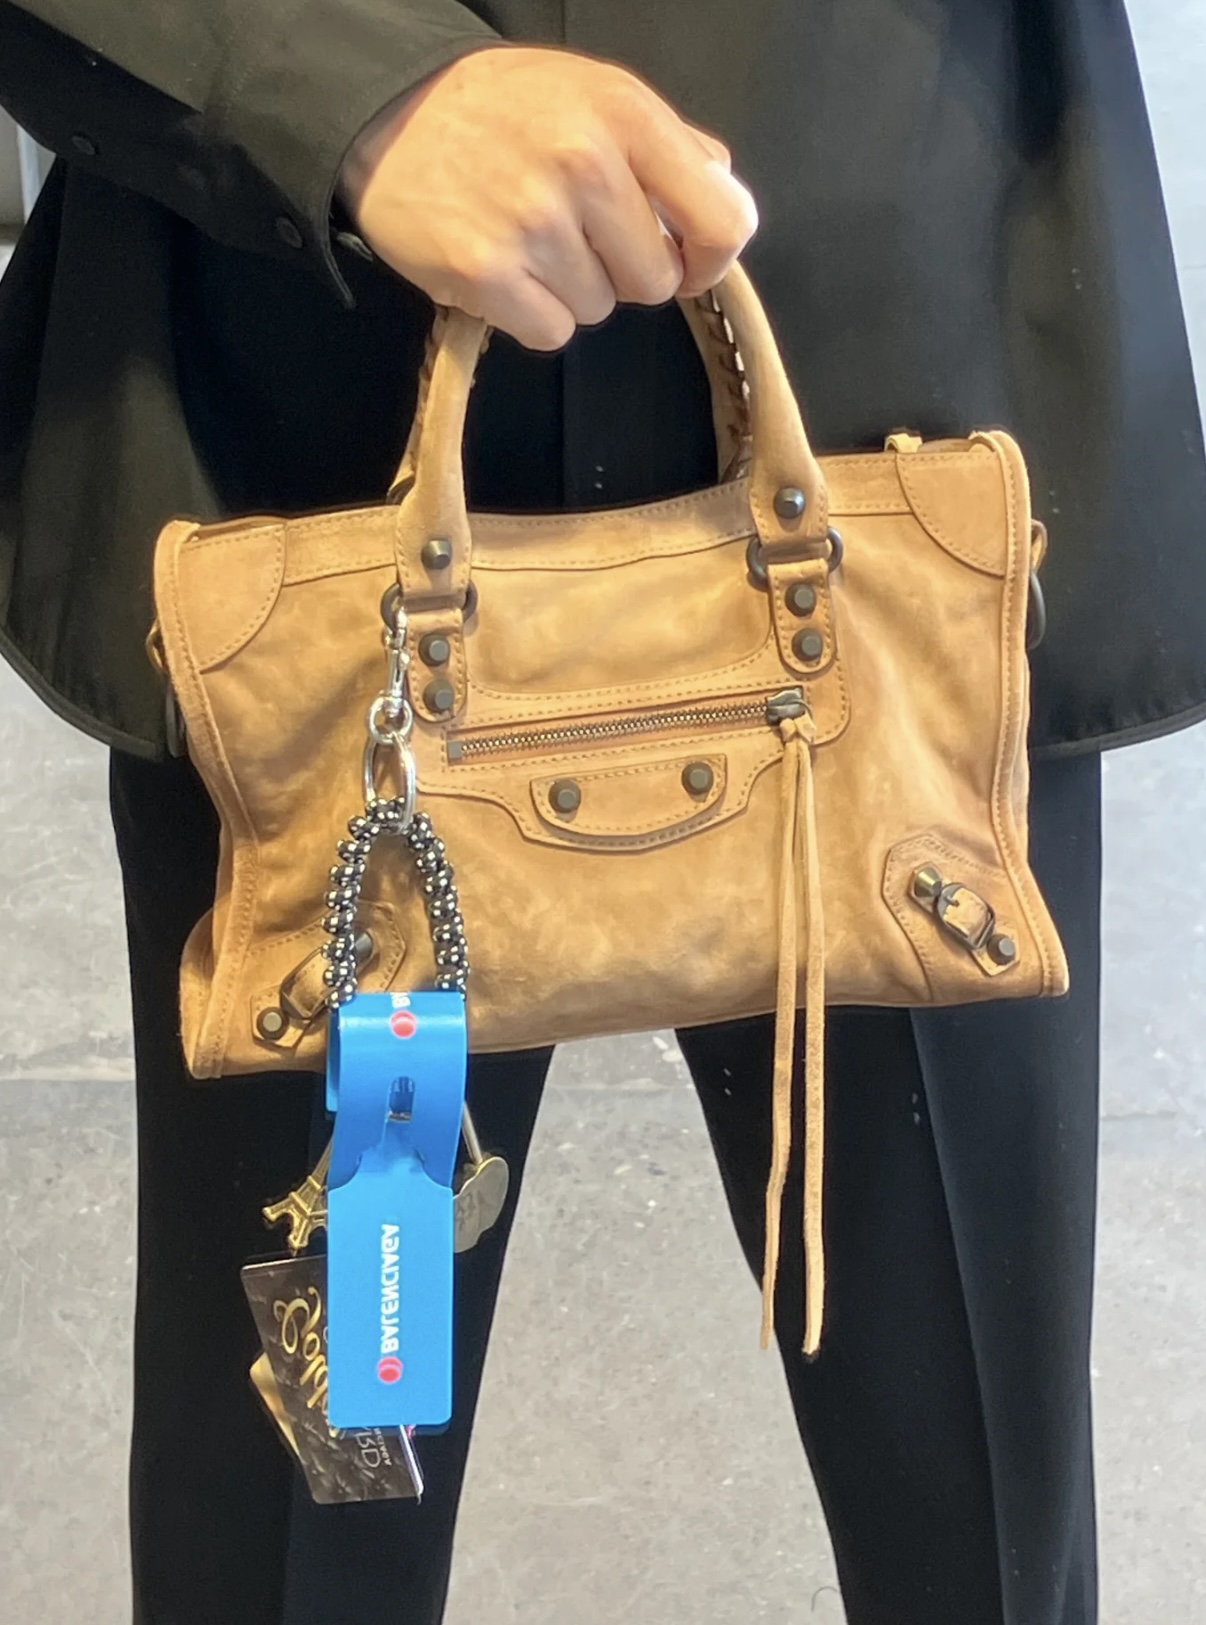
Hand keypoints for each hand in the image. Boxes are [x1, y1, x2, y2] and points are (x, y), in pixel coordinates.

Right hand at [338, 45, 757, 350]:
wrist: (388, 114)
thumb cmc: (500, 110)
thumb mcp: (595, 94)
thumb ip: (667, 145)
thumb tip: (722, 192)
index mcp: (626, 116)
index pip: (722, 221)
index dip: (710, 258)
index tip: (686, 262)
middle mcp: (586, 166)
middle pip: (656, 282)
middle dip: (625, 271)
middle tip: (578, 236)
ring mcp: (533, 223)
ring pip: (599, 309)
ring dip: (572, 289)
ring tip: (529, 240)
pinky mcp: (486, 273)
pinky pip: (551, 333)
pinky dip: (532, 314)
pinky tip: (506, 270)